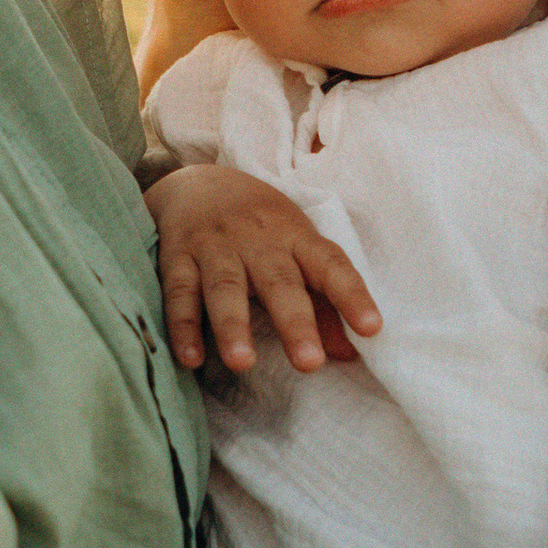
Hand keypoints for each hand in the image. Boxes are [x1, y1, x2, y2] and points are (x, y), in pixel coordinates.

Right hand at [147, 164, 380, 374]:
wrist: (198, 183)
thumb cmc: (261, 228)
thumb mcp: (297, 252)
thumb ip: (323, 306)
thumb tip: (349, 356)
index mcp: (295, 236)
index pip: (330, 264)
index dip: (351, 295)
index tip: (371, 329)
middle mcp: (257, 239)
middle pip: (278, 281)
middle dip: (294, 322)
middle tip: (309, 363)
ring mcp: (215, 246)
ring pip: (224, 287)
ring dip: (233, 326)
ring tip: (243, 364)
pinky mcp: (176, 257)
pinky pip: (179, 293)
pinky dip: (182, 326)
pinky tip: (191, 358)